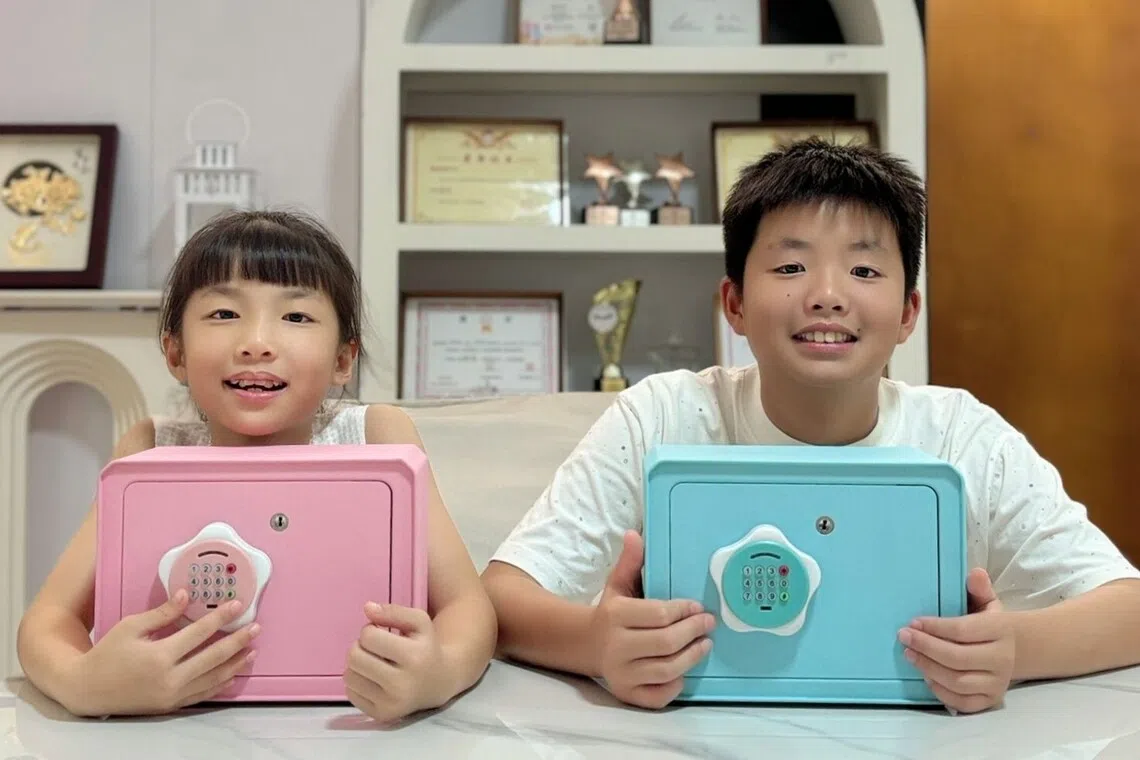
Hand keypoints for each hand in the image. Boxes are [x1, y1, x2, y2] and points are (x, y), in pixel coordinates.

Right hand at [71, 589, 259, 715]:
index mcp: (159, 656)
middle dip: (237, 641)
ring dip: (235, 664)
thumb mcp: (131, 627)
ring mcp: (172, 695)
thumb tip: (187, 595)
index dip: (220, 618)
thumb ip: (162, 613)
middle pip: (213, 657)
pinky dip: (220, 684)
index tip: (237, 606)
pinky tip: (232, 674)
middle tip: (255, 628)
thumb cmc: (107, 654)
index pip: (199, 633)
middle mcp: (169, 678)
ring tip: (252, 650)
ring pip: (213, 679)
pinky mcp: (171, 705)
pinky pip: (203, 694)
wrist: (87, 690)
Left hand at [343, 602, 449, 721]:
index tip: (383, 633)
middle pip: (354, 656)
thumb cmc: (425, 647)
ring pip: (348, 675)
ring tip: (373, 661)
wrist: (439, 681)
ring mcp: (390, 703)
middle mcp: (402, 684)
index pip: (368, 636)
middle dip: (360, 646)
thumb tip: (367, 608)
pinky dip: (357, 682)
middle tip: (375, 648)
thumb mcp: (419, 621)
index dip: (371, 630)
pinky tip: (373, 678)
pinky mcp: (381, 715)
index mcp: (414, 657)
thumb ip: (394, 611)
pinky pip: (350, 693)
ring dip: (357, 664)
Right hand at [590, 530, 715, 709]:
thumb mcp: (617, 585)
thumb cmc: (611, 613)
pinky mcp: (626, 694)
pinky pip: (657, 696)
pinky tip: (684, 672)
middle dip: (693, 632)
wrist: (585, 644)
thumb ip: (630, 562)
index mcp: (615, 615)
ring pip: (666, 669)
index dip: (683, 610)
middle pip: (666, 642)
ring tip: (704, 644)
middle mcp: (616, 647)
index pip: (658, 614)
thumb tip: (635, 534)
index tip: (698, 607)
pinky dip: (674, 685)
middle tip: (708, 624)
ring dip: (692, 657)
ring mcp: (621, 673)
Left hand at [898, 568, 1015, 713]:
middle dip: (926, 647)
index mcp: (1001, 630)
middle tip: (904, 637)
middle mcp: (1003, 659)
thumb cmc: (989, 624)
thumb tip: (975, 573)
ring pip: (958, 682)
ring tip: (909, 654)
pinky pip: (963, 703)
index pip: (964, 630)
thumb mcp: (987, 602)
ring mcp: (998, 683)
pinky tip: (925, 676)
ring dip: (928, 668)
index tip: (913, 622)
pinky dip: (941, 691)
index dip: (935, 627)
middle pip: (958, 658)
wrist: (1013, 650)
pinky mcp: (990, 700)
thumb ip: (979, 588)